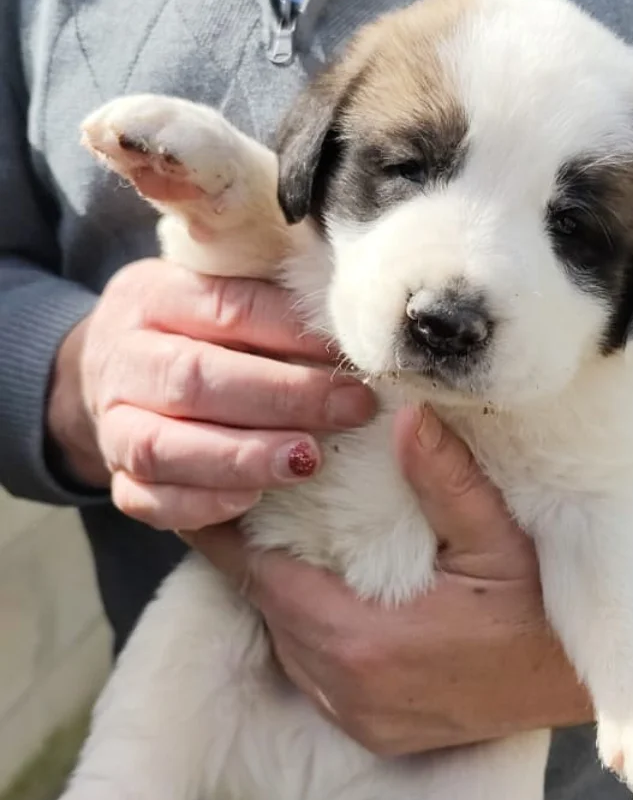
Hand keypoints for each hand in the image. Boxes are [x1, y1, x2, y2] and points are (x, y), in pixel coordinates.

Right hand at [46, 259, 373, 529]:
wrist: (113, 372)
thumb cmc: (195, 331)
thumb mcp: (222, 294)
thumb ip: (274, 306)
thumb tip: (354, 328)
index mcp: (151, 296)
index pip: (225, 308)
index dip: (291, 331)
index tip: (351, 353)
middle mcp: (121, 359)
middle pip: (193, 380)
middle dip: (281, 398)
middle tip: (351, 409)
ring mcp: (111, 425)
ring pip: (161, 447)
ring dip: (240, 458)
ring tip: (307, 461)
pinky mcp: (118, 480)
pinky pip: (149, 502)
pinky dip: (202, 505)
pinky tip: (253, 502)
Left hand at [185, 405, 593, 753]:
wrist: (579, 693)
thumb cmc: (544, 615)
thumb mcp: (502, 540)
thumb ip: (447, 481)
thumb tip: (408, 414)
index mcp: (361, 638)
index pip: (260, 575)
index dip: (227, 530)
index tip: (201, 488)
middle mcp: (345, 687)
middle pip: (266, 606)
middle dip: (251, 555)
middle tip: (239, 495)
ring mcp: (357, 716)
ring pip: (286, 642)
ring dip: (281, 595)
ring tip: (276, 539)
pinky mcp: (373, 732)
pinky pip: (315, 675)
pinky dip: (309, 633)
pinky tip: (324, 594)